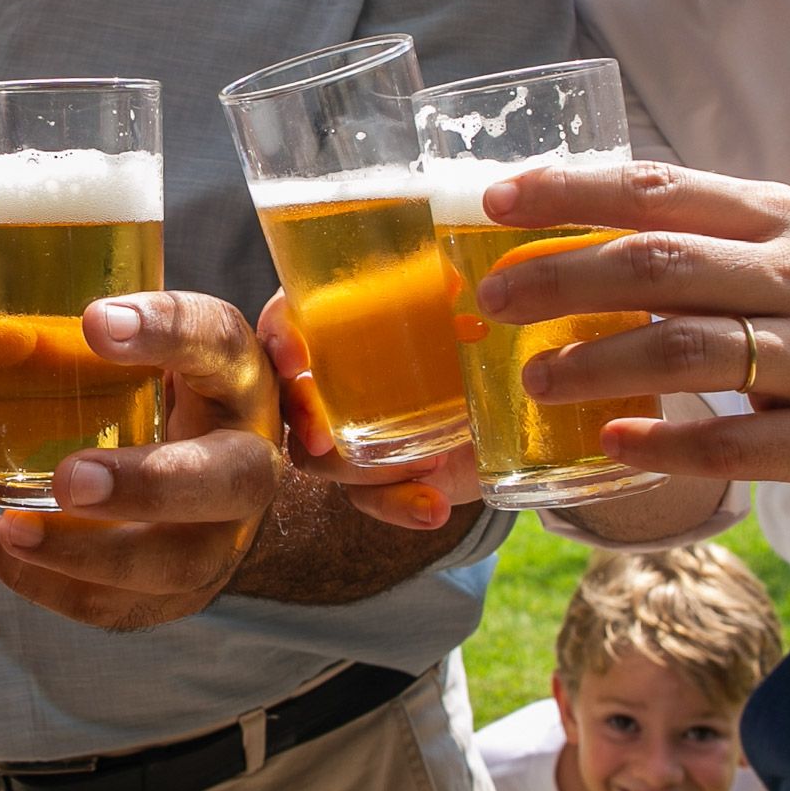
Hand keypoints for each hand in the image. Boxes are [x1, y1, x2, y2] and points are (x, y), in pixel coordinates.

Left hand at [0, 292, 283, 629]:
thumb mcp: (145, 347)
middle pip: (225, 481)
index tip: (95, 322)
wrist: (211, 469)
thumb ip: (88, 334)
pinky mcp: (182, 589)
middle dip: (147, 486)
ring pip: (173, 563)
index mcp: (239, 379)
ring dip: (86, 553)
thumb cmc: (163, 391)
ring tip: (12, 530)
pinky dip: (47, 584)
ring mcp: (222, 537)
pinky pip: (119, 603)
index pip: (219, 344)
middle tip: (68, 478)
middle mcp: (249, 461)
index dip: (165, 331)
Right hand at [258, 291, 474, 530]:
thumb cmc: (475, 338)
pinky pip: (369, 500)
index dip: (279, 339)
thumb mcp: (464, 312)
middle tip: (324, 438)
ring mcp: (347, 433)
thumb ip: (445, 298)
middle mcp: (329, 380)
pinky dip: (399, 506)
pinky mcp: (374, 478)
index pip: (283, 324)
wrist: (510, 402)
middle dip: (303, 420)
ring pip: (322, 458)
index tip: (296, 359)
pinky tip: (434, 508)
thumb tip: (450, 281)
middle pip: (289, 400)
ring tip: (432, 460)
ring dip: (365, 467)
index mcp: (334, 324)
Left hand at [475, 160, 789, 528]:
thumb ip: (709, 248)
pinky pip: (737, 443)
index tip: (497, 202)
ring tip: (534, 378)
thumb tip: (576, 241)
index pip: (664, 191)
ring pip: (687, 349)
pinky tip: (610, 444)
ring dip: (595, 365)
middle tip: (491, 301)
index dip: (573, 193)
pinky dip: (664, 445)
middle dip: (560, 278)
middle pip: (661, 264)